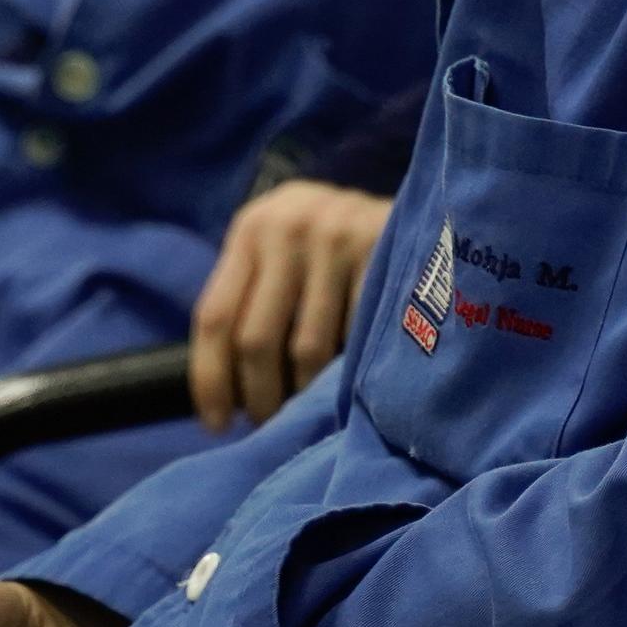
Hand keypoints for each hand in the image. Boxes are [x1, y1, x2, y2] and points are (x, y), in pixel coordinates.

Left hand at [189, 181, 394, 430]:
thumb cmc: (332, 244)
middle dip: (259, 397)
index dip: (210, 379)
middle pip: (255, 339)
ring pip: (306, 349)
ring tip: (309, 408)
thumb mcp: (282, 251)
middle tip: (271, 425)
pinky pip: (354, 339)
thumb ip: (252, 300)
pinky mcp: (382, 250)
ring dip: (304, 394)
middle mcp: (288, 225)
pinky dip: (347, 372)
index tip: (219, 424)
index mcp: (250, 228)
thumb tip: (227, 395)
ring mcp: (337, 235)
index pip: (215, 316)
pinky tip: (347, 381)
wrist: (417, 201)